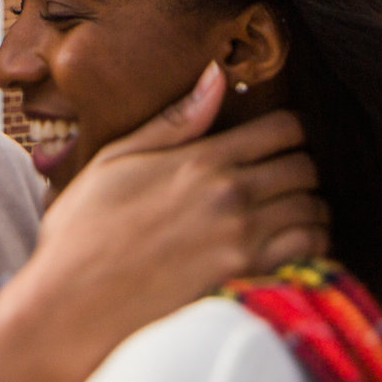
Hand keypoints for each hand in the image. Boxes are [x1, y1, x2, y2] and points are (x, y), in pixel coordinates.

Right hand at [0, 63, 327, 376]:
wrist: (70, 307)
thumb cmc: (82, 234)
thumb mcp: (114, 161)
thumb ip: (173, 121)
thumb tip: (217, 74)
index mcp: (200, 159)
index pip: (283, 129)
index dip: (289, 132)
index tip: (279, 145)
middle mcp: (229, 194)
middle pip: (304, 168)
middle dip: (300, 171)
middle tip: (283, 184)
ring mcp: (241, 238)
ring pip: (312, 210)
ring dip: (308, 210)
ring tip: (290, 218)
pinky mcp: (246, 278)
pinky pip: (307, 253)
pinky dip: (310, 248)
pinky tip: (289, 251)